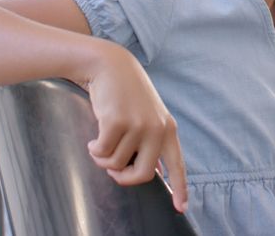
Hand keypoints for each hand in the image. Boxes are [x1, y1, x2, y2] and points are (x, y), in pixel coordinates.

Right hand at [85, 47, 187, 212]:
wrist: (110, 66)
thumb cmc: (126, 94)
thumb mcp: (147, 116)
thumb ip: (151, 142)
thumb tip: (154, 173)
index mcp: (168, 129)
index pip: (177, 164)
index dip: (180, 188)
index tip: (181, 208)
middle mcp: (157, 129)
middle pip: (144, 175)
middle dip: (124, 178)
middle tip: (113, 171)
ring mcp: (138, 125)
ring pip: (117, 163)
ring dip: (103, 158)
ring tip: (101, 142)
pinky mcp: (117, 122)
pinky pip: (102, 152)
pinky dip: (94, 149)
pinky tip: (93, 137)